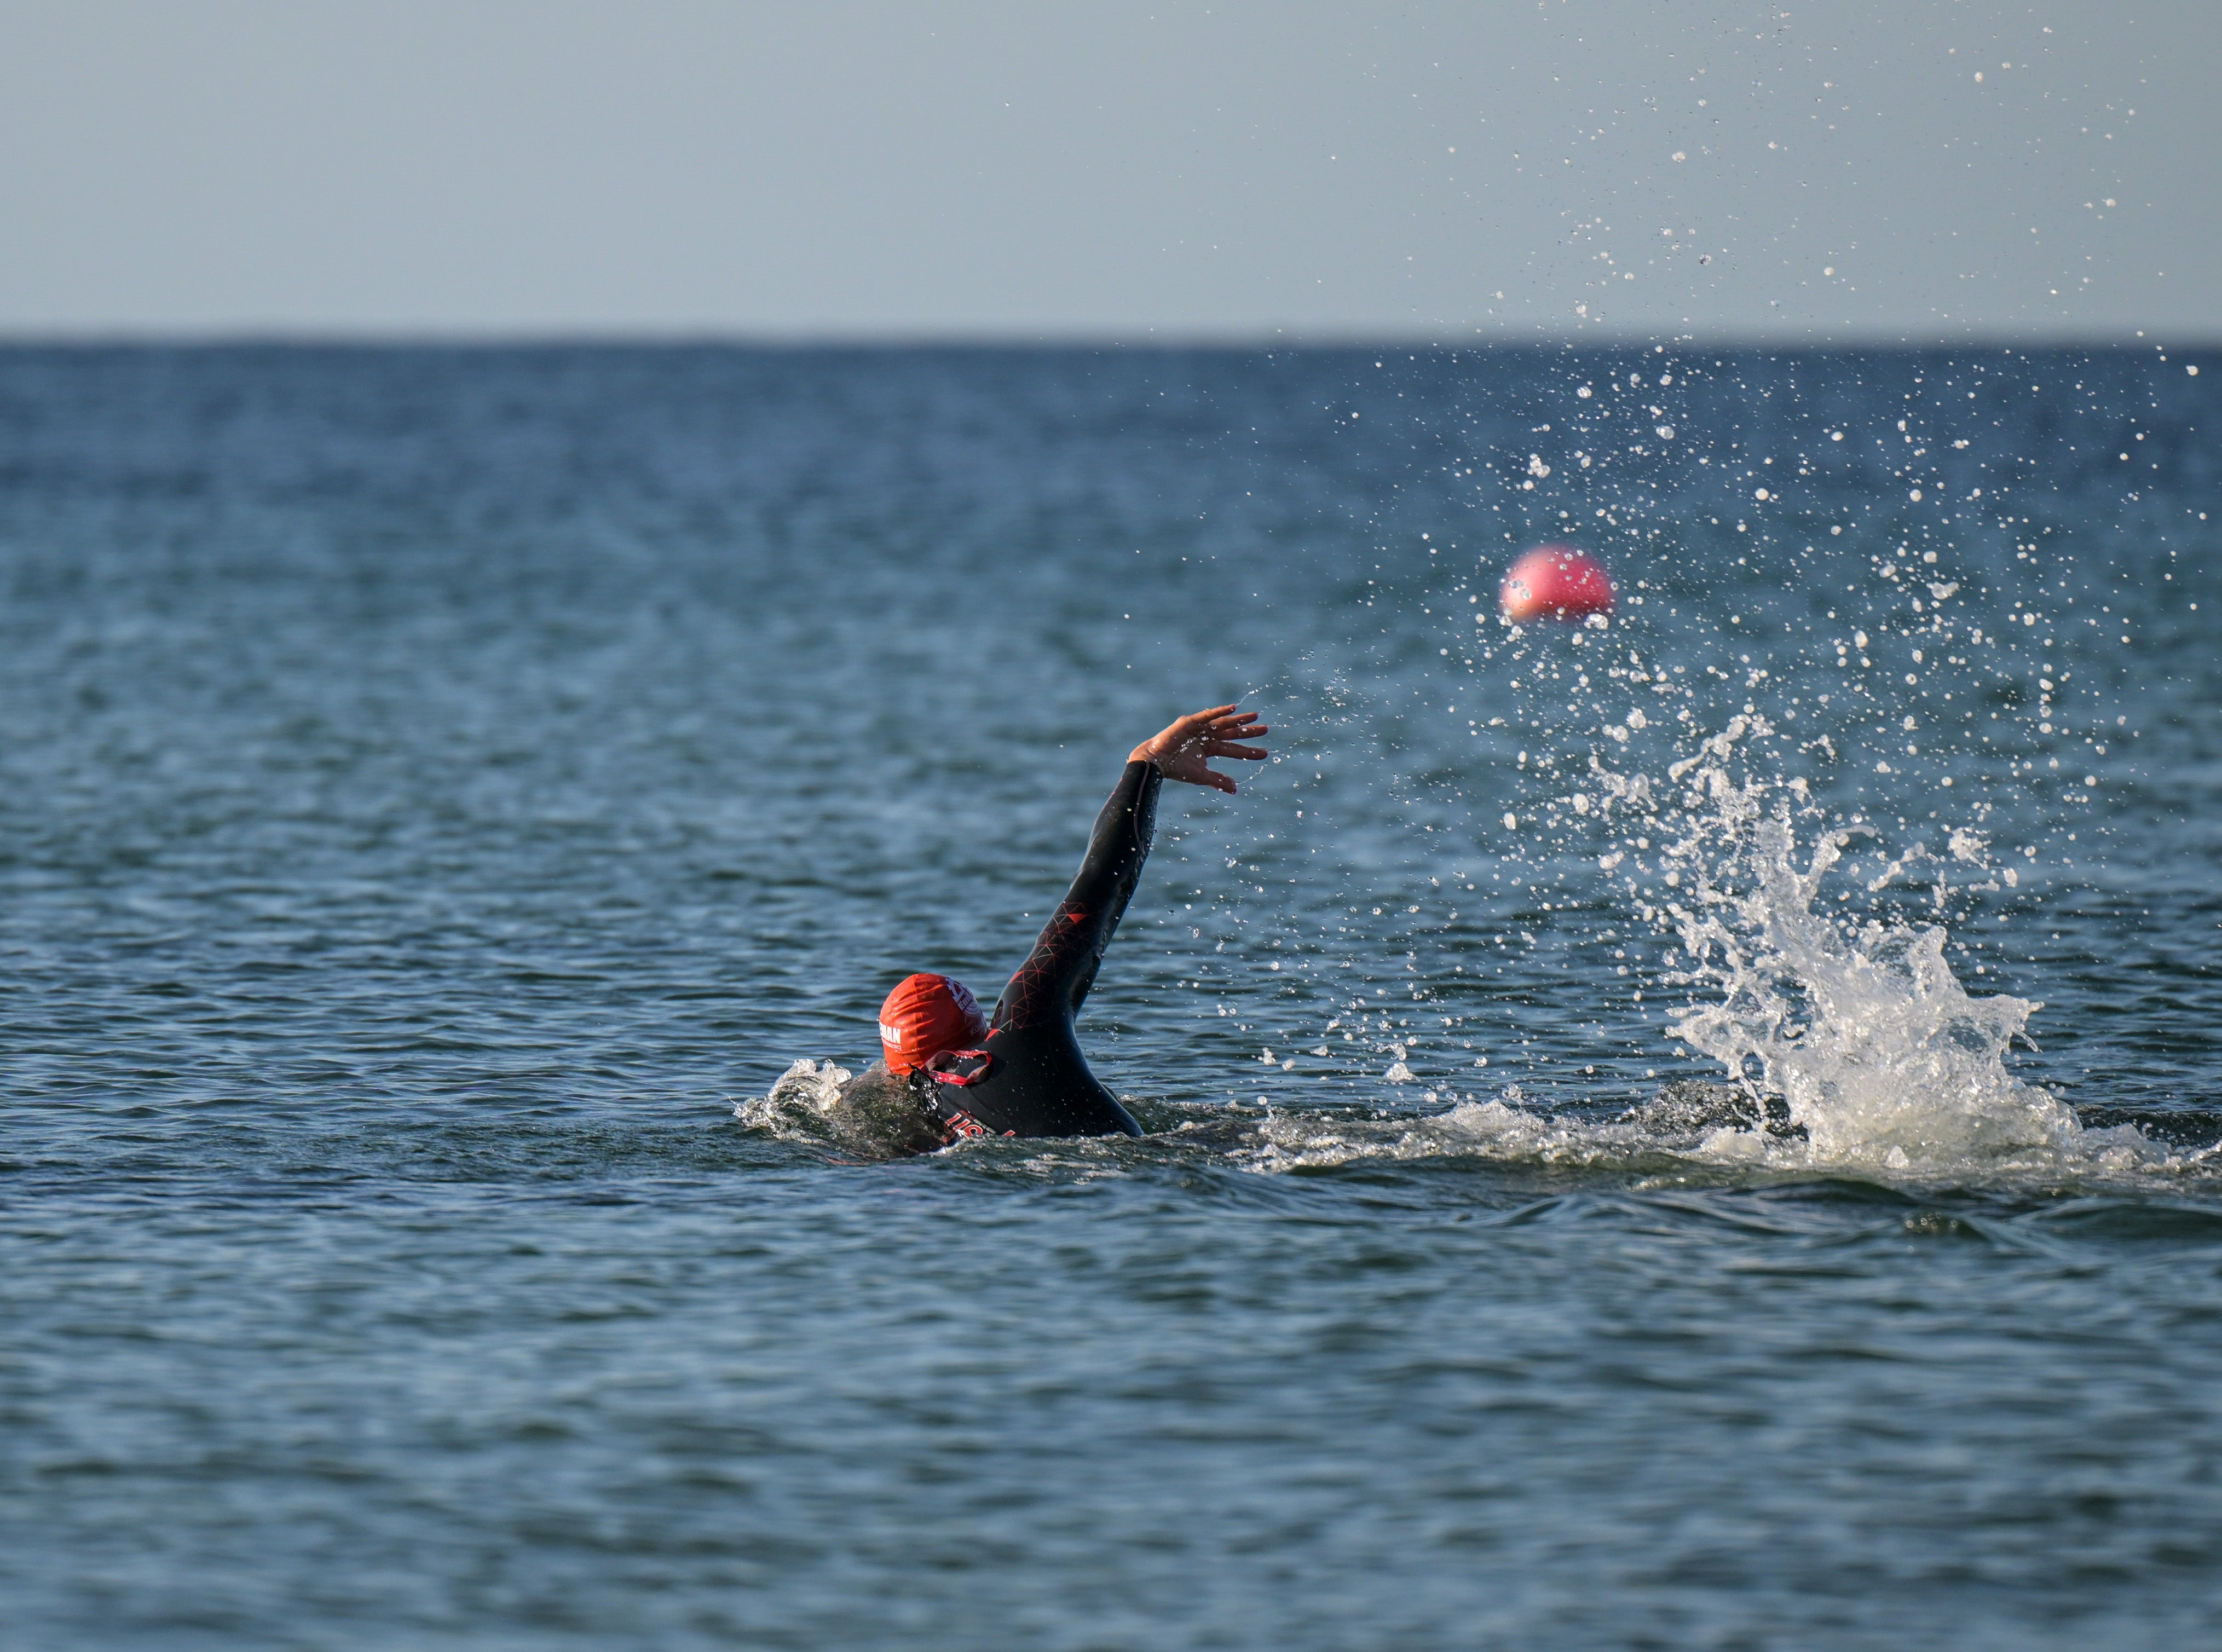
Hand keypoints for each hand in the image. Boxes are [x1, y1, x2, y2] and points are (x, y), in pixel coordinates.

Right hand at [1129, 704, 1269, 793]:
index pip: (1233, 748)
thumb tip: (1236, 789)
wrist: (1155, 762)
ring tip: (1255, 717)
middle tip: (1266, 730)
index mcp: (1209, 748)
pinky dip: (1220, 711)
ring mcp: (1199, 728)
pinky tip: (1234, 708)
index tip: (1265, 753)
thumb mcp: (1201, 776)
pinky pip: (1207, 716)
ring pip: (1223, 723)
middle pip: (1231, 733)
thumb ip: (1218, 780)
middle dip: (1248, 732)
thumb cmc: (1176, 769)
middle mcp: (1206, 736)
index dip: (1248, 751)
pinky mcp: (1189, 722)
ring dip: (1239, 720)